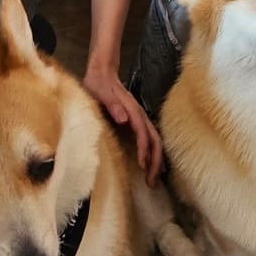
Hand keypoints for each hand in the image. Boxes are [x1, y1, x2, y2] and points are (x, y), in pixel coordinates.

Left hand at [83, 65, 163, 185]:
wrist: (102, 73)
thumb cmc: (98, 83)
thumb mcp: (100, 90)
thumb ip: (111, 103)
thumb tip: (124, 119)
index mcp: (132, 109)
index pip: (142, 133)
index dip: (144, 150)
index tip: (142, 166)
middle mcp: (139, 115)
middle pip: (155, 140)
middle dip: (156, 162)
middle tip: (151, 183)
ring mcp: (140, 119)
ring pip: (155, 141)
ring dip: (156, 161)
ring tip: (153, 181)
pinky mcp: (136, 122)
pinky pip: (150, 140)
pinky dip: (153, 154)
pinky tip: (150, 166)